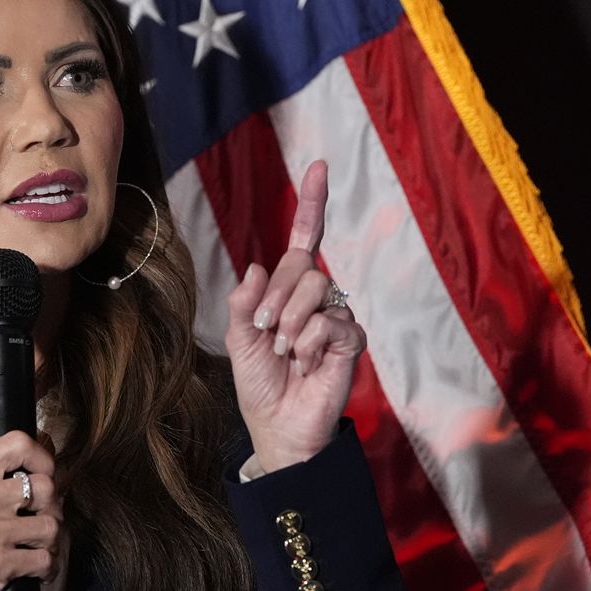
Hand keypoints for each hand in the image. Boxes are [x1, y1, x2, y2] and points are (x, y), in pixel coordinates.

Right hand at [0, 408, 65, 590]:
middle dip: (50, 505)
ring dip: (48, 540)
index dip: (42, 455)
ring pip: (51, 525)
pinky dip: (42, 567)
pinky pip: (44, 559)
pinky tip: (28, 565)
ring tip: (33, 542)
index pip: (18, 443)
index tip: (43, 470)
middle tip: (39, 514)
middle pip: (45, 486)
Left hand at [224, 159, 366, 472]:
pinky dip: (310, 343)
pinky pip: (332, 322)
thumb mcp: (239, 338)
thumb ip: (243, 302)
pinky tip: (308, 363)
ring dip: (291, 324)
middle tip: (267, 332)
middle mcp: (316, 297)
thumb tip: (255, 265)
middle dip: (275, 299)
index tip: (319, 166)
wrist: (278, 425)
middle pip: (303, 266)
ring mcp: (336, 316)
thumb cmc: (259, 381)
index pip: (305, 239)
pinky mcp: (351, 341)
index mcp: (286, 289)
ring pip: (317, 290)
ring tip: (287, 353)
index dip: (312, 203)